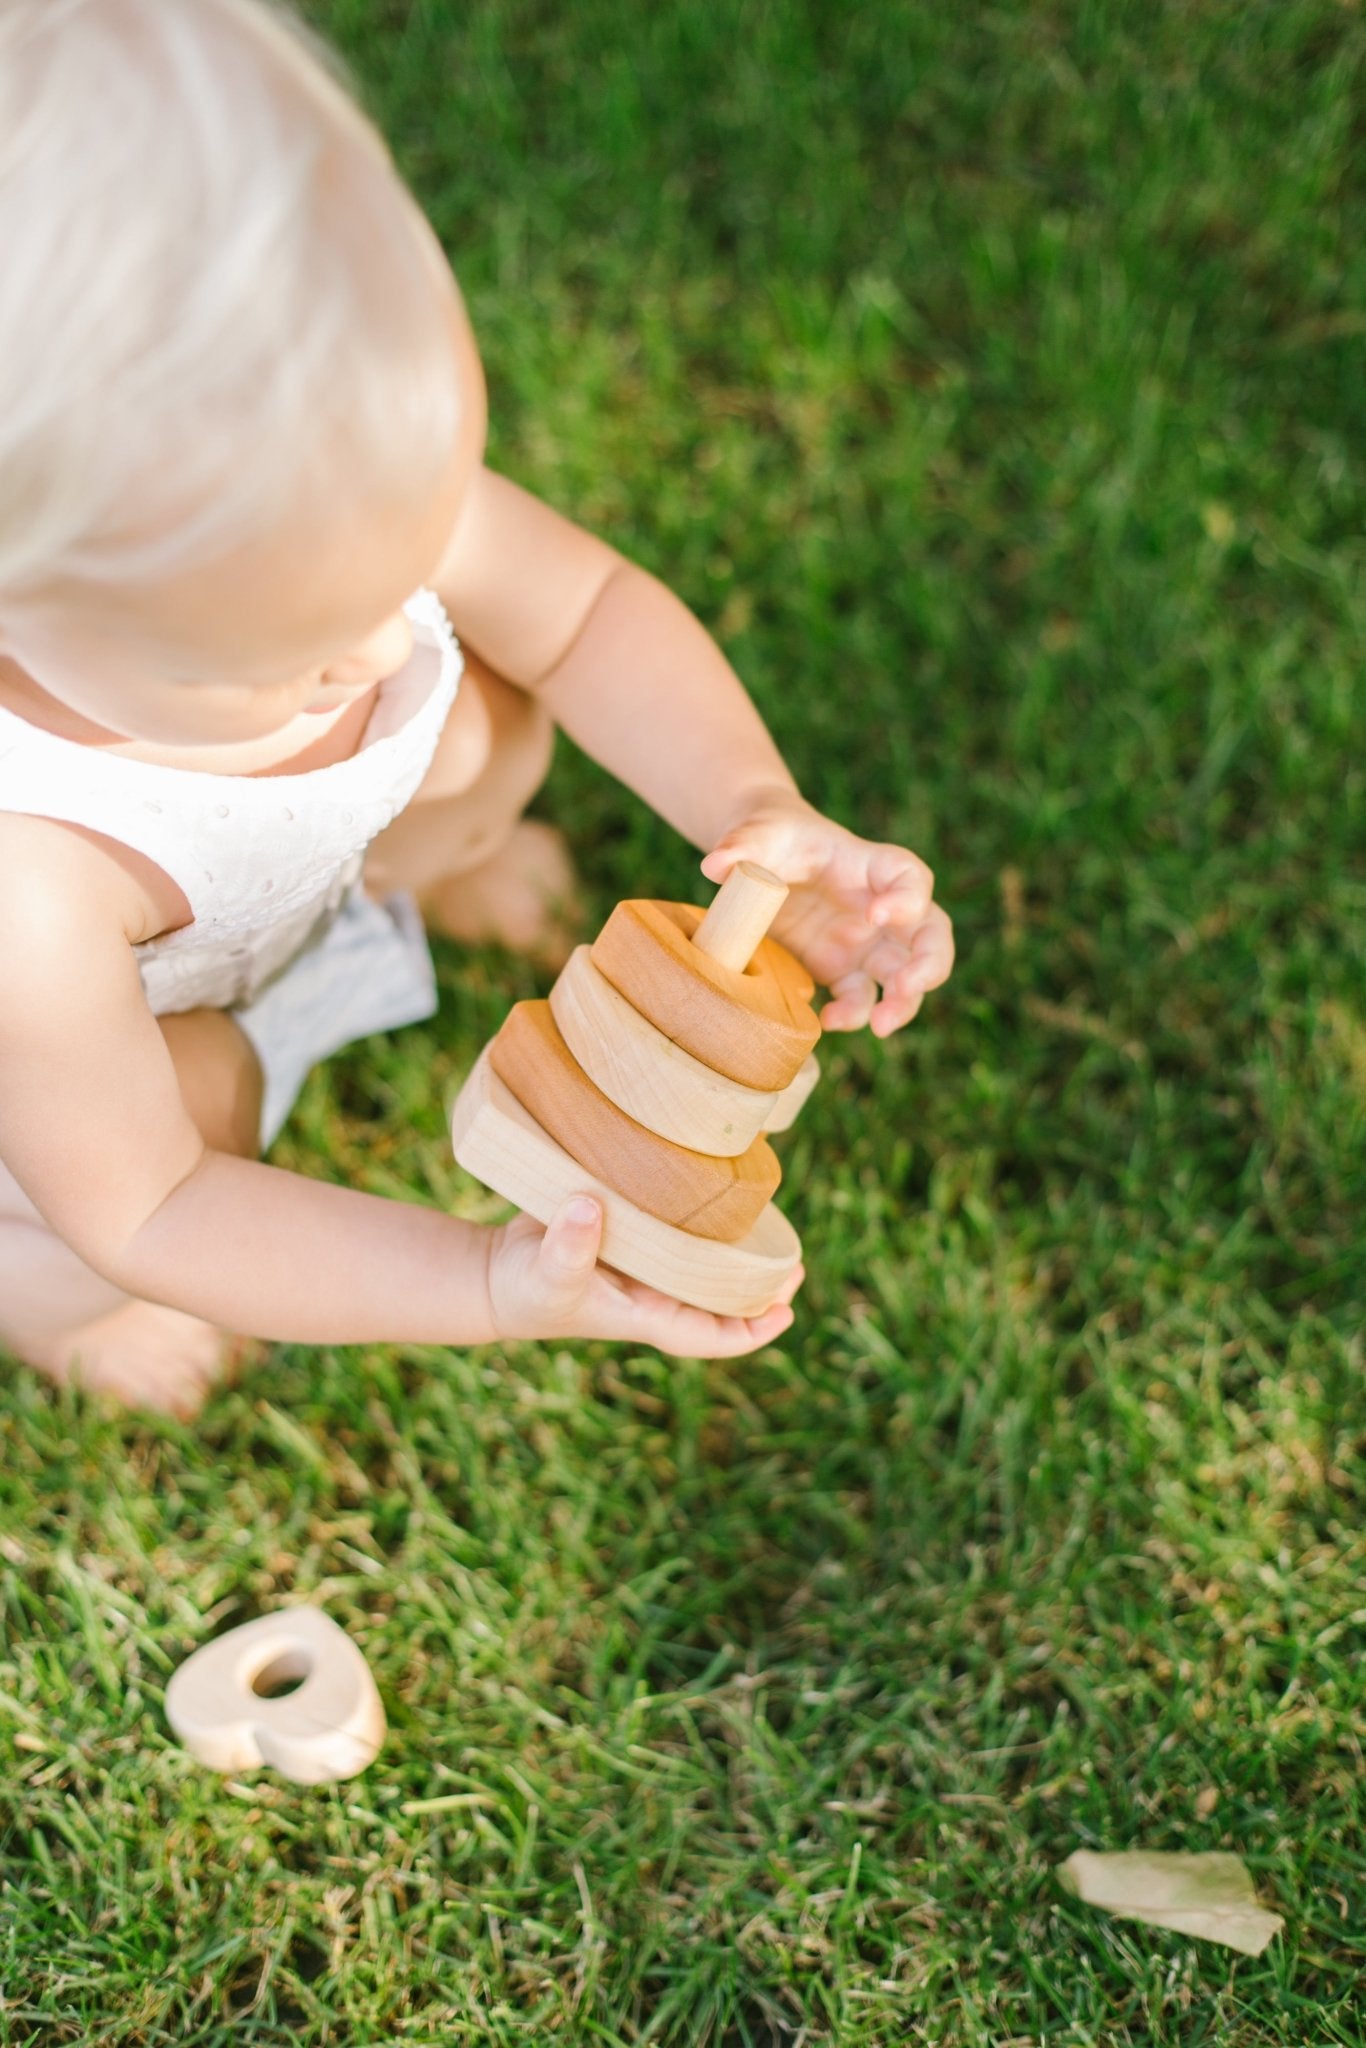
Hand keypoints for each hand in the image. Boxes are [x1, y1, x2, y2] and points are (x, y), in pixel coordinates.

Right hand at [484, 1197, 802, 1354]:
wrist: (492, 1270)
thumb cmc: (522, 1288)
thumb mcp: (544, 1275)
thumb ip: (566, 1247)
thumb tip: (590, 1207)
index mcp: (647, 1314)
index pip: (710, 1336)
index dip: (752, 1331)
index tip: (786, 1311)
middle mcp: (655, 1290)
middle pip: (721, 1297)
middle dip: (759, 1286)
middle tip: (795, 1261)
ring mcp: (646, 1262)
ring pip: (704, 1259)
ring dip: (735, 1245)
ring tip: (769, 1219)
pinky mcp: (630, 1230)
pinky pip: (676, 1224)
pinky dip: (697, 1208)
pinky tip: (715, 1180)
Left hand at [700, 794, 953, 1035]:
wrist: (759, 858)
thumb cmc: (770, 836)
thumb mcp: (757, 833)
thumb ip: (742, 845)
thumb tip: (714, 866)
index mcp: (870, 866)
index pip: (910, 878)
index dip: (906, 899)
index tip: (877, 916)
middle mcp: (879, 908)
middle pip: (930, 935)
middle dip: (929, 965)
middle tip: (907, 987)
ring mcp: (864, 943)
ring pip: (905, 976)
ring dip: (903, 1003)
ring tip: (880, 1026)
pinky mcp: (840, 970)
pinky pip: (860, 998)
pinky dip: (852, 1015)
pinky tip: (827, 1023)